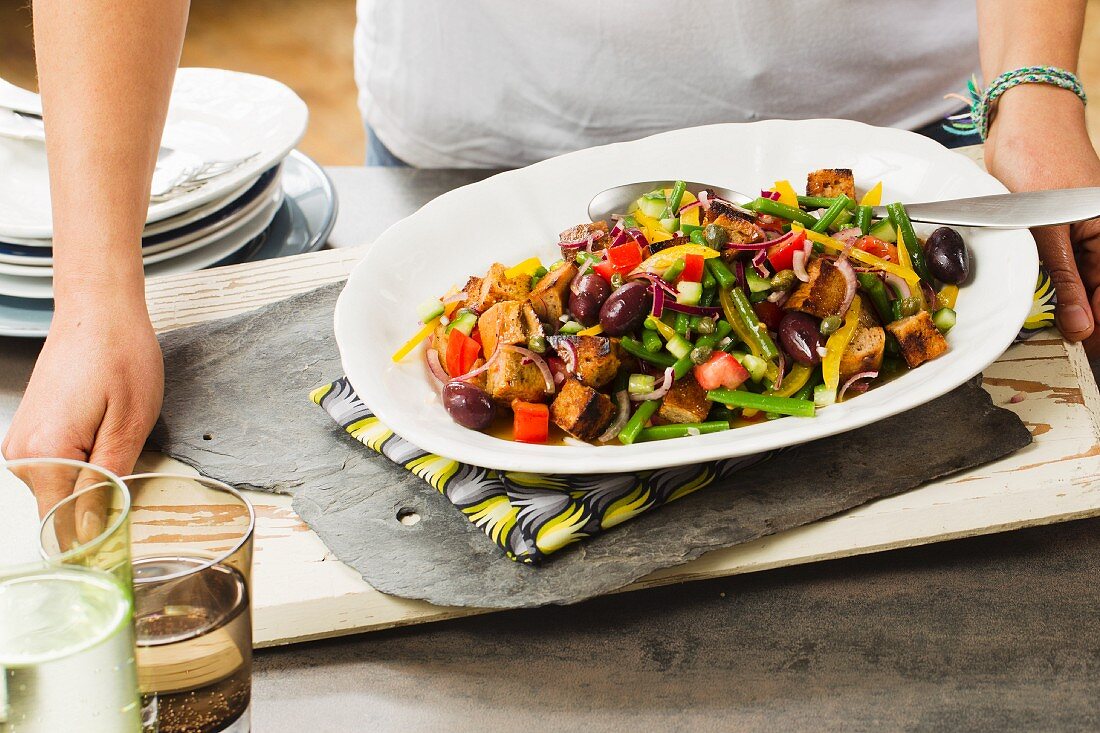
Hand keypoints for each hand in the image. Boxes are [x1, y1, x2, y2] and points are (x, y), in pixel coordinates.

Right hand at [2, 290, 162, 516]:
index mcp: (44, 455)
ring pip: (61, 490)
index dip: (97, 534)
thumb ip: (108, 482)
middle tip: (129, 457)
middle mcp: (21, 455)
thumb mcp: (130, 425)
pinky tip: (103, 432)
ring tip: (116, 434)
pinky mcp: (30, 435)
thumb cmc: (120, 357)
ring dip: (94, 478)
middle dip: (99, 502)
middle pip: (62, 510)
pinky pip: (59, 468)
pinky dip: (85, 462)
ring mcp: (21, 444)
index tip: (126, 528)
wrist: (97, 313)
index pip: (62, 526)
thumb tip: (91, 532)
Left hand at [984, 84, 1099, 352]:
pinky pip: (1062, 261)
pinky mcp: (1058, 224)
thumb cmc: (1037, 161)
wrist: (1024, 119)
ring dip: (1066, 299)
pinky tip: (1044, 295)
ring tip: (1057, 323)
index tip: (1086, 350)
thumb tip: (1082, 327)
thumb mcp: (1047, 231)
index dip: (1097, 323)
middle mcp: (1099, 232)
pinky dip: (1053, 278)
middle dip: (1083, 313)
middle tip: (1070, 343)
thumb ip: (1064, 281)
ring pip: (1078, 277)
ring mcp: (1081, 229)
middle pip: (1096, 287)